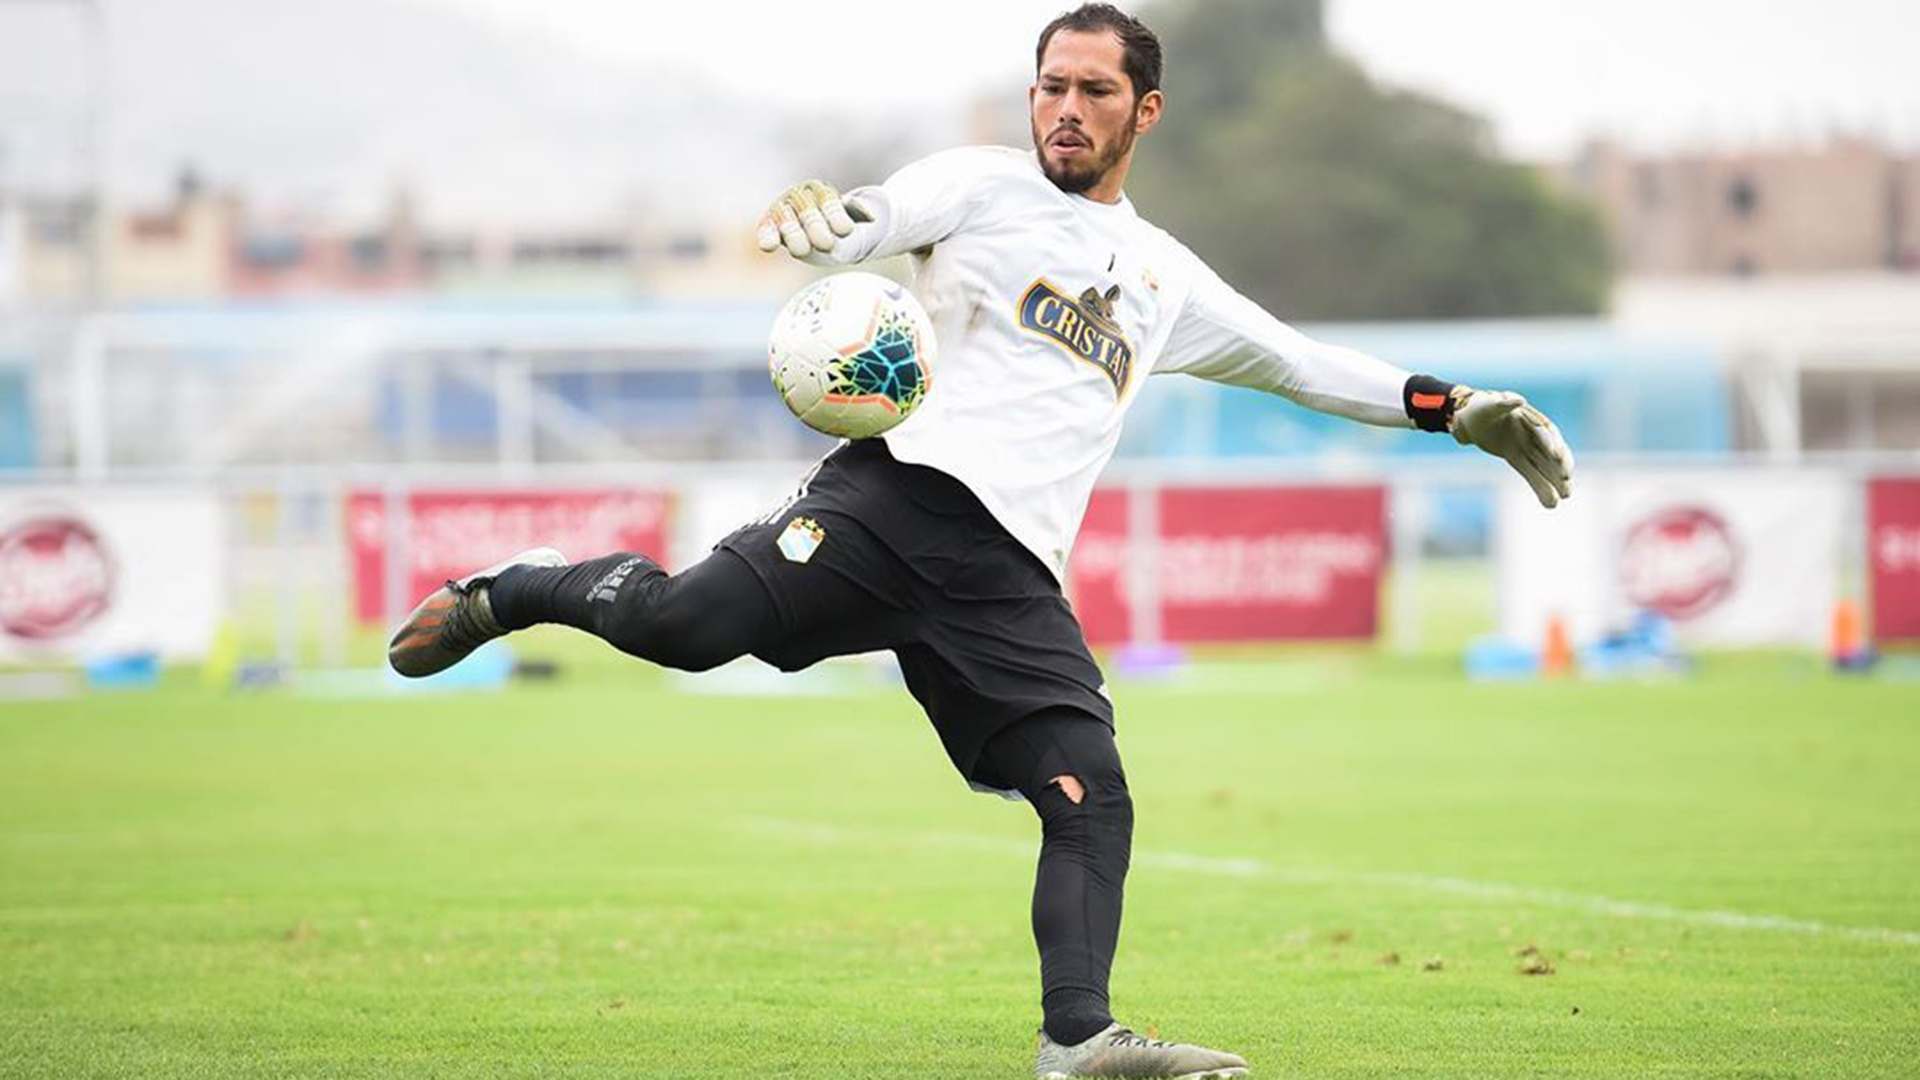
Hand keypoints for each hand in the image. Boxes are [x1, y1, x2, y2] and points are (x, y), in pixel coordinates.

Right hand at [755, 179, 866, 257]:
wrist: (822, 235)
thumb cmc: (839, 226)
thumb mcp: (852, 220)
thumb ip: (858, 215)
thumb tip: (872, 216)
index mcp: (821, 192)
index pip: (828, 201)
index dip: (836, 215)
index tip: (846, 231)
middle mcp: (800, 196)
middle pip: (807, 209)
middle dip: (816, 226)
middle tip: (826, 244)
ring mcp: (784, 209)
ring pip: (787, 218)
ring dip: (794, 233)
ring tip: (803, 250)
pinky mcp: (771, 224)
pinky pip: (767, 227)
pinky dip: (767, 235)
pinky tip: (768, 246)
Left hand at [1450, 387, 1573, 507]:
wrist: (1469, 418)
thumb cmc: (1481, 407)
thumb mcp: (1490, 403)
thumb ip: (1505, 403)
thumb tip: (1520, 400)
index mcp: (1529, 417)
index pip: (1545, 430)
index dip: (1551, 441)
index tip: (1556, 454)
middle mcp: (1532, 434)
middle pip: (1551, 450)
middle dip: (1560, 463)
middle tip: (1566, 477)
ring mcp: (1526, 447)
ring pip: (1544, 466)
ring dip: (1555, 480)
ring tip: (1566, 496)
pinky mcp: (1517, 457)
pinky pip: (1531, 473)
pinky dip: (1541, 487)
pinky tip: (1551, 503)